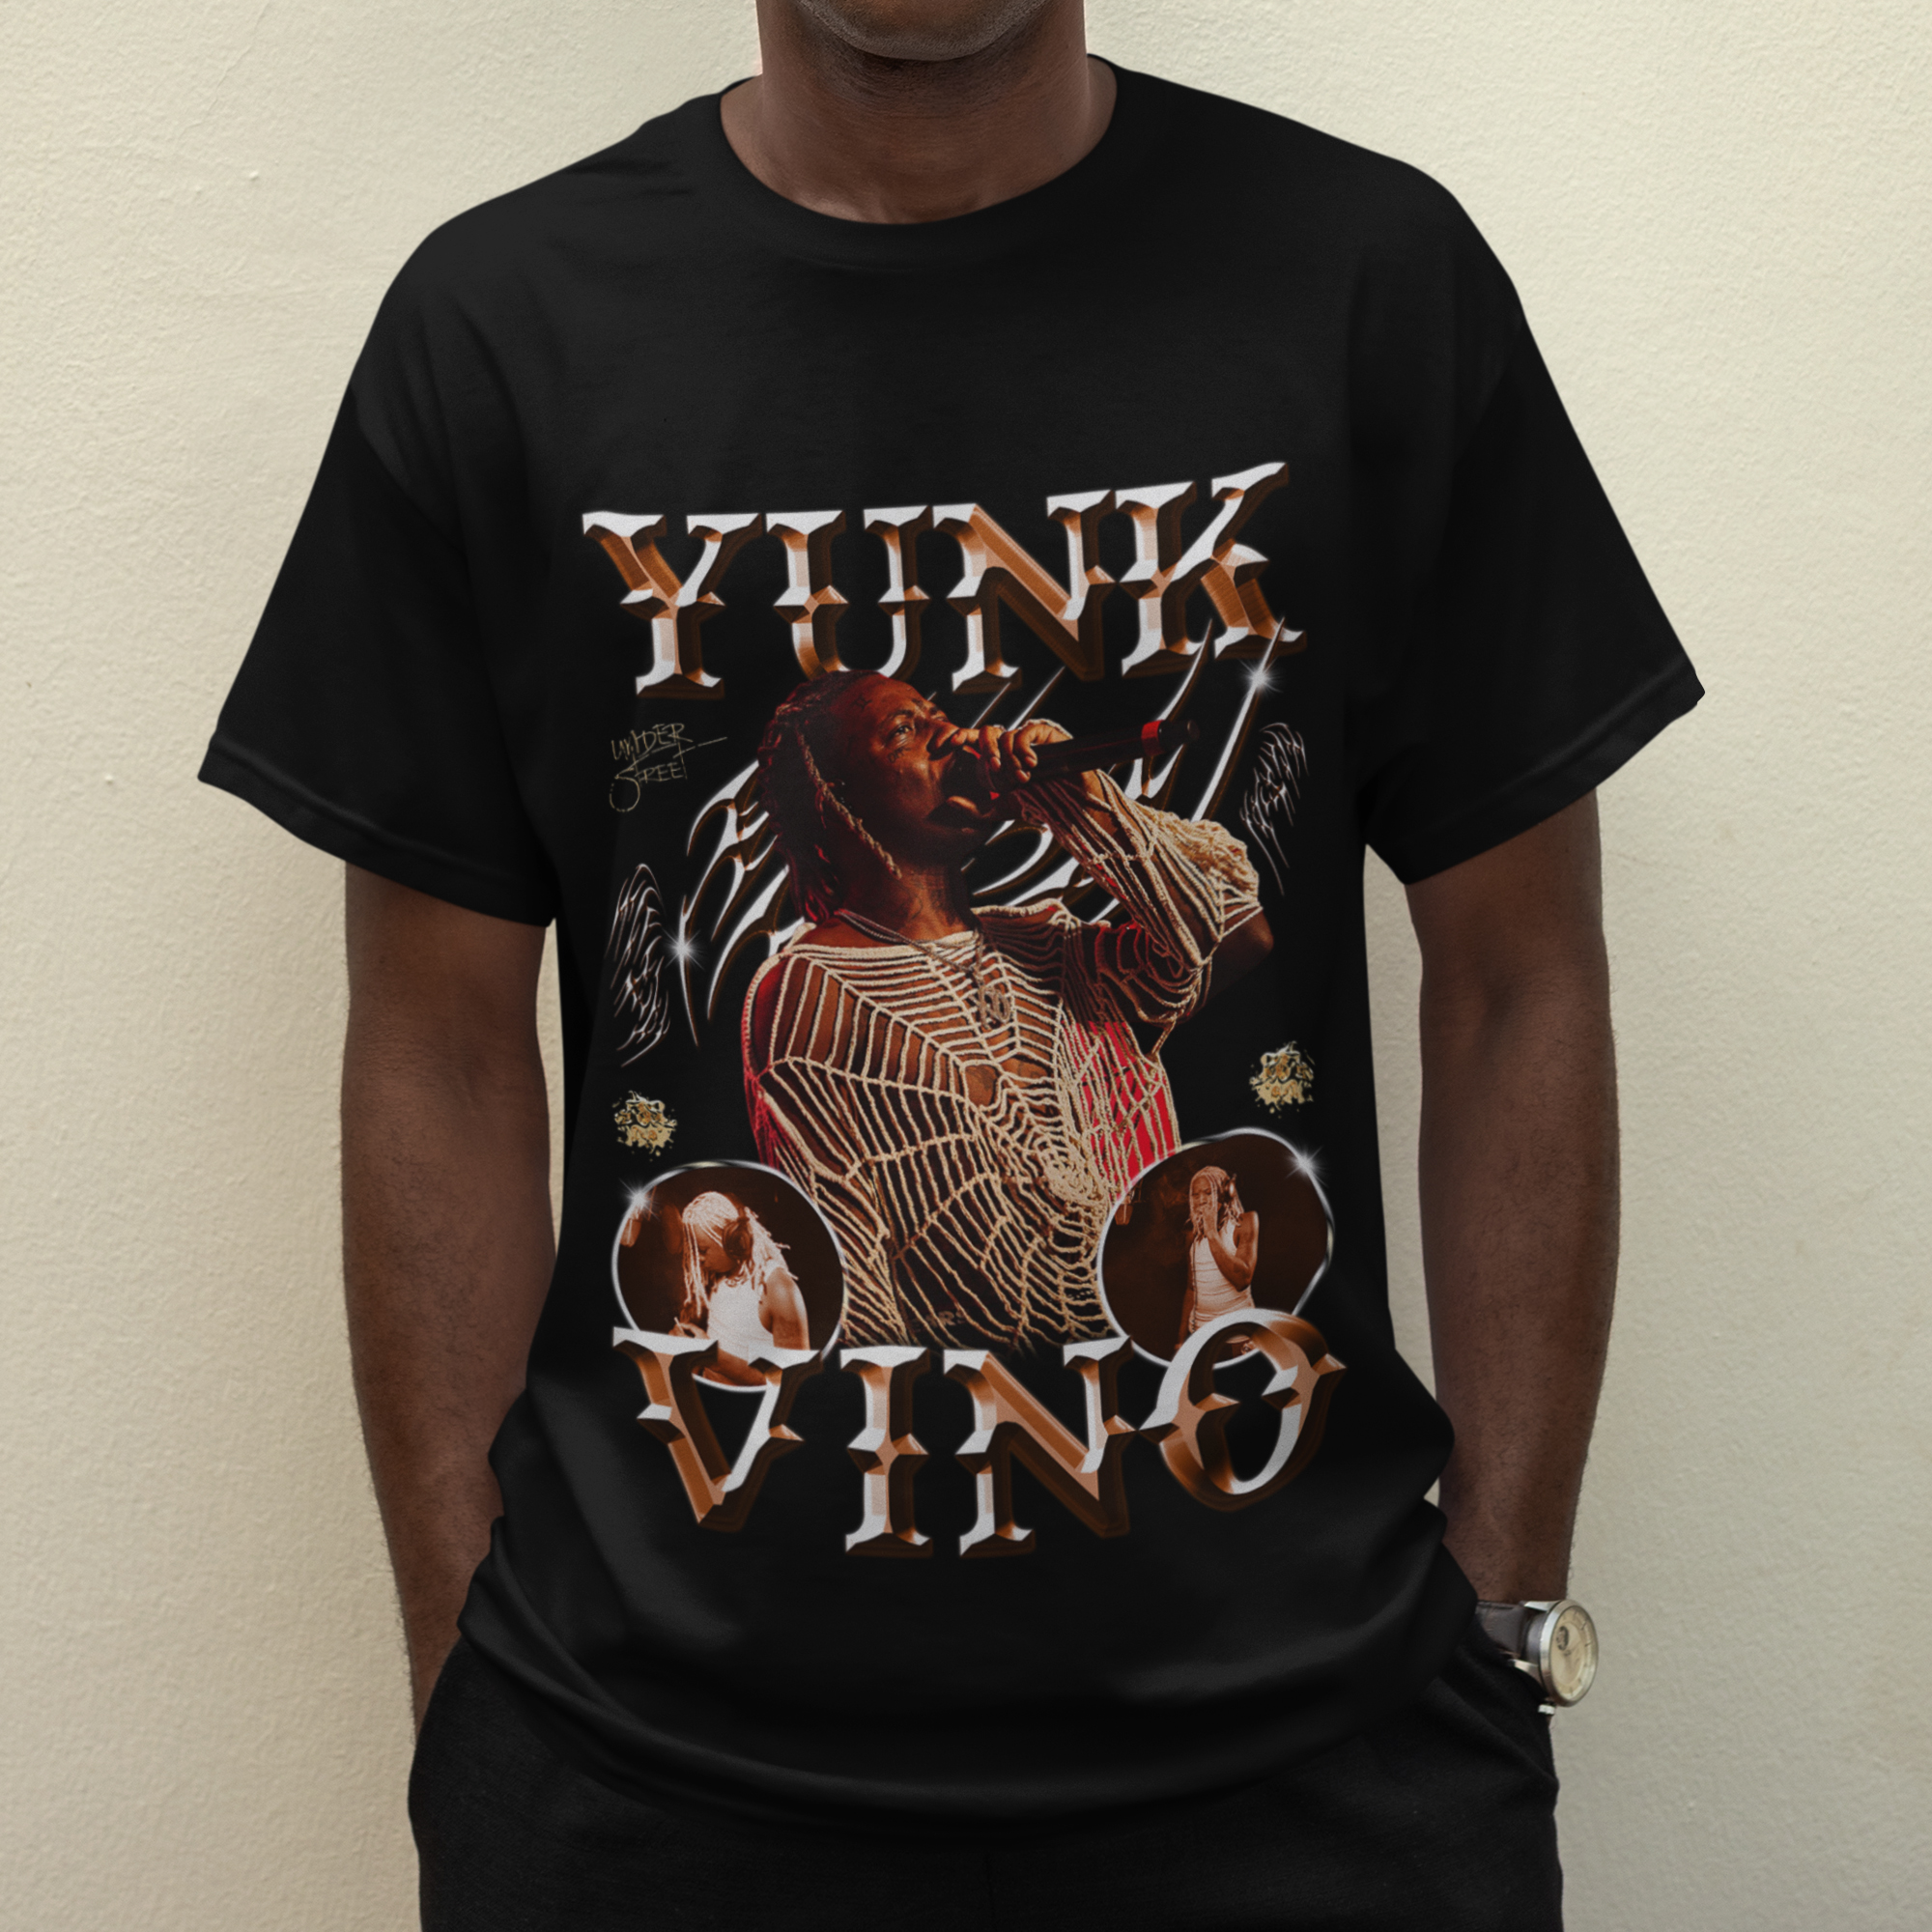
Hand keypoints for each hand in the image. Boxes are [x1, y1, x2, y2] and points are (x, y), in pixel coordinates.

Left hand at [934, 719, 1092, 799]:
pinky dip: (1023, 750)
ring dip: (1010, 761)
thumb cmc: (1034, 802)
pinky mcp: (1040, 732)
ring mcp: (1023, 736)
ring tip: (1023, 778)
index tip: (942, 744)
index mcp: (995, 757)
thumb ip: (975, 809)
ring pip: (1005, 737)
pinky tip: (1032, 765)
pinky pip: (1023, 733)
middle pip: (985, 734)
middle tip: (997, 771)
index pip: (971, 739)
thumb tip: (949, 801)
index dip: (957, 735)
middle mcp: (1007, 744)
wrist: (1066, 800)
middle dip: (987, 753)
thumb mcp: (1000, 809)